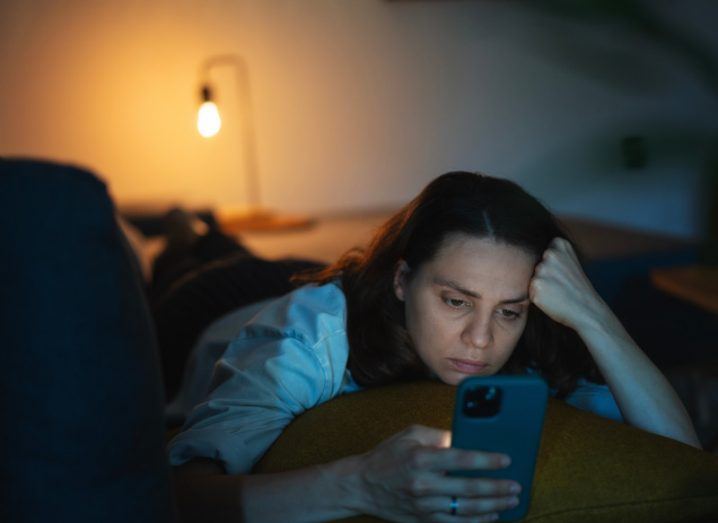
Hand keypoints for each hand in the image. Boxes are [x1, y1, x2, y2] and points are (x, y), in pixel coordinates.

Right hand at [356, 425, 521, 521]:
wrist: (362, 485)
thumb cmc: (388, 455)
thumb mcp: (411, 434)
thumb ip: (440, 436)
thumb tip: (466, 439)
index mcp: (421, 458)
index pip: (461, 459)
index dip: (487, 460)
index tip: (506, 459)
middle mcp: (424, 484)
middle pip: (469, 489)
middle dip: (497, 488)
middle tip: (516, 486)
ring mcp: (424, 506)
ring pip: (466, 510)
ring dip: (493, 506)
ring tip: (510, 501)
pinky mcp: (423, 520)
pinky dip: (476, 521)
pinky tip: (491, 516)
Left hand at [529, 237, 608, 331]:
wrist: (587, 310)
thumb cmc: (577, 288)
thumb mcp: (571, 261)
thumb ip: (555, 252)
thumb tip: (528, 246)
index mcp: (560, 244)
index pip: (543, 253)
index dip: (552, 267)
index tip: (565, 273)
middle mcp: (551, 254)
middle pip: (535, 266)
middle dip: (545, 277)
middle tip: (562, 285)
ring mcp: (543, 269)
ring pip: (532, 278)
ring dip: (540, 287)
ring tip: (558, 292)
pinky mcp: (536, 285)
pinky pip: (530, 291)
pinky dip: (538, 297)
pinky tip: (552, 299)